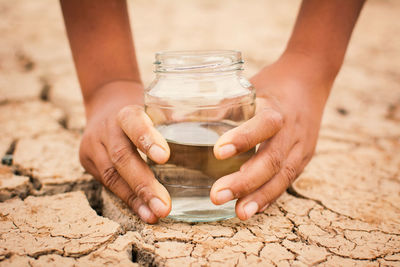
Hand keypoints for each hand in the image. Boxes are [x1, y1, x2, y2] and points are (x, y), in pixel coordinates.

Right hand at [79, 81, 170, 222]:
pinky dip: (129, 200)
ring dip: (136, 199)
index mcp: (125, 111)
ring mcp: (94, 146)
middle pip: (121, 157)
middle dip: (143, 184)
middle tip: (165, 206)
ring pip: (112, 176)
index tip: (165, 157)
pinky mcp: (88, 161)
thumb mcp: (155, 106)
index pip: (133, 122)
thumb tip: (207, 140)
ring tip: (155, 215)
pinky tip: (145, 213)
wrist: (106, 104)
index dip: (146, 139)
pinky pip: (108, 184)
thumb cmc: (142, 110)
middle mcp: (106, 128)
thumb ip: (175, 121)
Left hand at [210, 53, 332, 219]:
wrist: (310, 81)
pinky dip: (270, 196)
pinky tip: (253, 208)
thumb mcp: (249, 87)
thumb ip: (222, 104)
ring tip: (239, 213)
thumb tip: (177, 118)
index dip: (243, 138)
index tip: (218, 152)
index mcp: (277, 108)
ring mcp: (301, 147)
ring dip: (260, 197)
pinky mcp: (304, 158)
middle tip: (217, 195)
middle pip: (272, 160)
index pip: (264, 124)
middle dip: (245, 181)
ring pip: (283, 176)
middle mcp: (292, 130)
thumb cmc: (272, 84)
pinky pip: (287, 181)